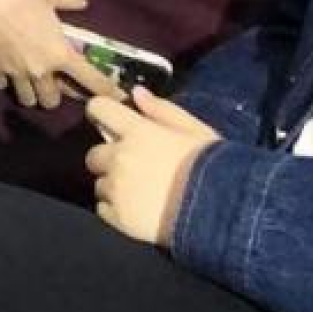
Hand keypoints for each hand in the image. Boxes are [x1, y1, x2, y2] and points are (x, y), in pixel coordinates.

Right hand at [0, 0, 118, 110]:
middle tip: (55, 82)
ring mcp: (15, 71)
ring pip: (27, 100)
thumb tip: (81, 2)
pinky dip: (4, 81)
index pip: (90, 79)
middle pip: (52, 102)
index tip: (117, 98)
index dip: (106, 91)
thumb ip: (66, 2)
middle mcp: (39, 69)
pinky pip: (1, 85)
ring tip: (29, 81)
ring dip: (30, 93)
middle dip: (55, 95)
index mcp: (59, 52)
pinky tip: (4, 69)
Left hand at [85, 87, 219, 246]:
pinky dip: (115, 208)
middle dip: (108, 157)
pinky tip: (136, 209)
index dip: (101, 112)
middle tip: (131, 165)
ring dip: (112, 184)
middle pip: (93, 154)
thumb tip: (137, 93)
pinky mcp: (118, 218)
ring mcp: (116, 190)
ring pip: (98, 184)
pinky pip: (103, 209)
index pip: (98, 109)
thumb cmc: (209, 164)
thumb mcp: (192, 128)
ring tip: (138, 191)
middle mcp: (119, 158)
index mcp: (135, 131)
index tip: (109, 120)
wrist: (220, 209)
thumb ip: (161, 109)